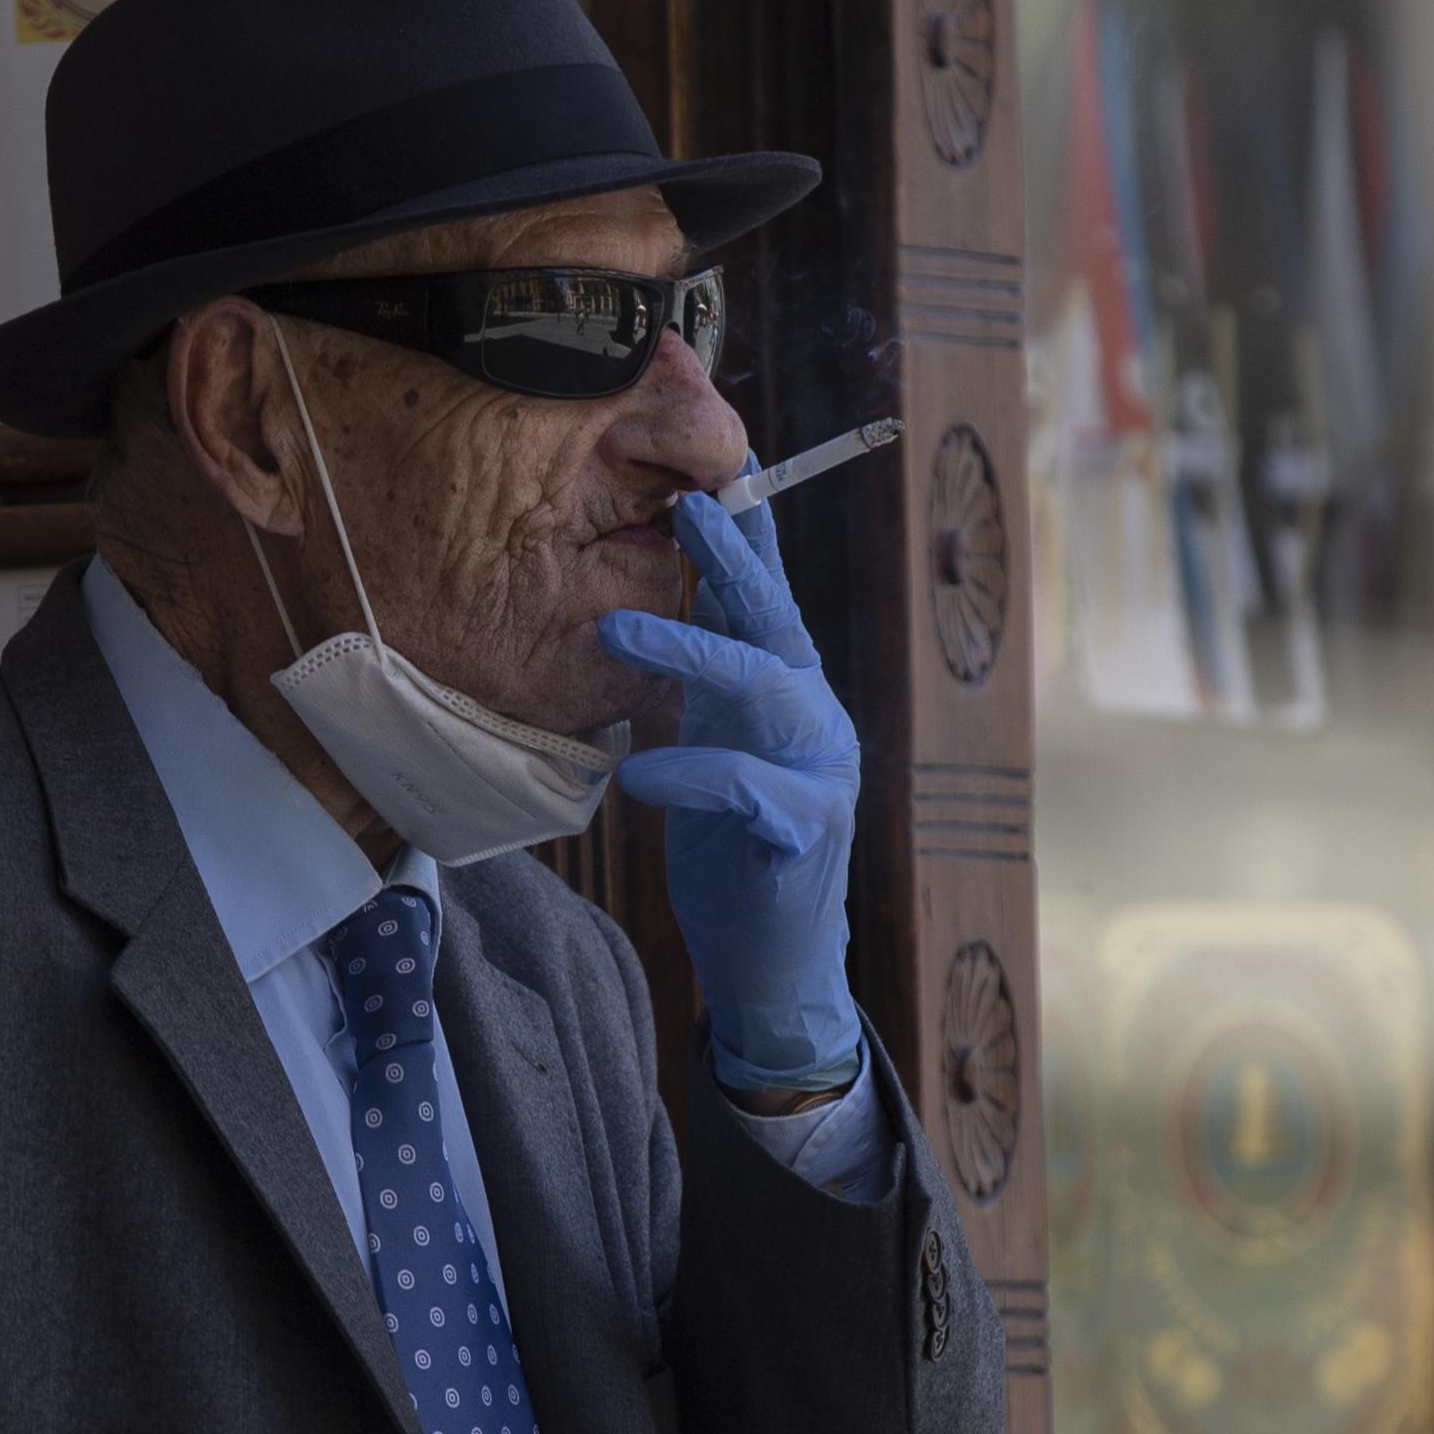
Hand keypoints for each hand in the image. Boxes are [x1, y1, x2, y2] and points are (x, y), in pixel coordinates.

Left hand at [596, 481, 862, 1090]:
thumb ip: (708, 684)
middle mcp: (815, 719)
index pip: (769, 599)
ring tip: (612, 630)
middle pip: (775, 623)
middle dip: (733, 560)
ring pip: (763, 689)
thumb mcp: (714, 747)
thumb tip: (662, 597)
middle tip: (687, 508)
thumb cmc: (734, 852)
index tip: (725, 466)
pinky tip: (637, 773)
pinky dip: (689, 772)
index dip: (750, 533)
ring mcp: (822, 773)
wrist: (772, 967)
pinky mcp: (807, 833)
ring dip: (689, 650)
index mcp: (790, 693)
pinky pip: (747, 788)